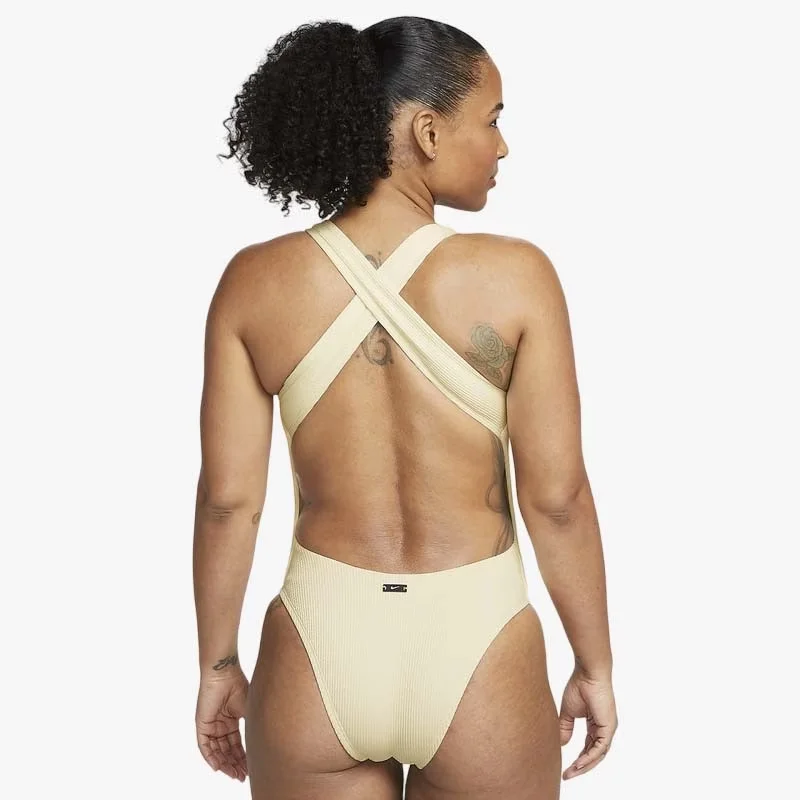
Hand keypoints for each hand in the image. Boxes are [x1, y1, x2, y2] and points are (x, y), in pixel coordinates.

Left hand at [195, 666, 248, 781]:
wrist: (225, 674)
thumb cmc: (239, 686)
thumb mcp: (250, 710)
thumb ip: (253, 726)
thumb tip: (262, 744)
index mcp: (232, 721)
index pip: (237, 744)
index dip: (243, 757)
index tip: (250, 768)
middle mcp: (221, 725)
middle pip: (227, 750)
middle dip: (235, 764)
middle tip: (243, 776)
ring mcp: (211, 725)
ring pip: (217, 751)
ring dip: (225, 764)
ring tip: (234, 774)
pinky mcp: (202, 725)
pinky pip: (205, 746)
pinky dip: (211, 757)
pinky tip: (218, 767)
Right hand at [558, 665, 617, 779]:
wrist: (587, 673)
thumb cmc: (579, 686)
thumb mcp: (568, 711)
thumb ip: (565, 727)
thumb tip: (561, 744)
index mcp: (595, 724)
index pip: (588, 747)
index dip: (578, 759)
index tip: (565, 768)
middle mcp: (604, 728)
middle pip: (594, 754)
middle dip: (581, 766)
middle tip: (567, 775)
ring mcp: (608, 728)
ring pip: (598, 754)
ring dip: (584, 765)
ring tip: (571, 772)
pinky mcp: (609, 727)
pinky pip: (600, 748)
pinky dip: (589, 757)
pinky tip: (579, 763)